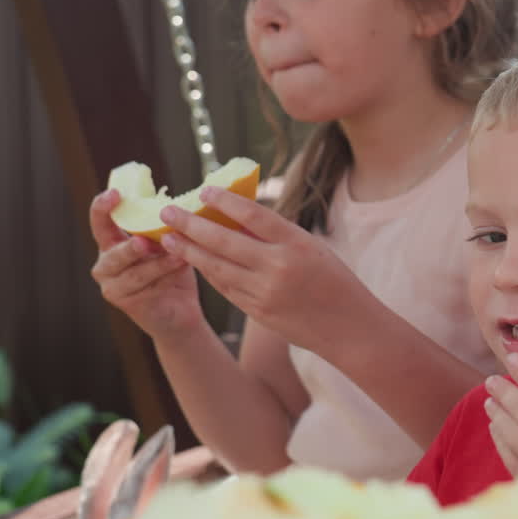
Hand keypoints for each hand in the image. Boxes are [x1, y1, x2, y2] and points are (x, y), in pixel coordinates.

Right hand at [89, 189, 203, 340]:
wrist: (179, 310)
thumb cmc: (172, 270)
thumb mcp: (167, 244)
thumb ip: (163, 230)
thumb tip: (178, 208)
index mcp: (112, 243)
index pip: (101, 222)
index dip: (102, 207)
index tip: (115, 193)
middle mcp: (106, 263)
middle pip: (114, 253)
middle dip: (131, 247)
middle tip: (145, 241)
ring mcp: (112, 285)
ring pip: (135, 272)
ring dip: (158, 262)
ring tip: (178, 254)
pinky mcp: (124, 301)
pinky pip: (147, 285)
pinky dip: (166, 274)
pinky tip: (181, 265)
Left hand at [154, 185, 378, 354]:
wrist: (350, 327)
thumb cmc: (336, 282)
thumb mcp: (314, 249)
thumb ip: (278, 236)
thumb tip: (238, 219)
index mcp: (298, 243)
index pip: (254, 215)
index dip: (225, 201)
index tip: (204, 191)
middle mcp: (279, 266)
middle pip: (225, 240)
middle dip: (192, 225)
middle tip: (167, 213)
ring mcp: (265, 291)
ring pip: (217, 266)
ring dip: (190, 251)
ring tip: (169, 239)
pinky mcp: (258, 311)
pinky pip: (226, 287)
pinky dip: (208, 272)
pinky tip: (194, 261)